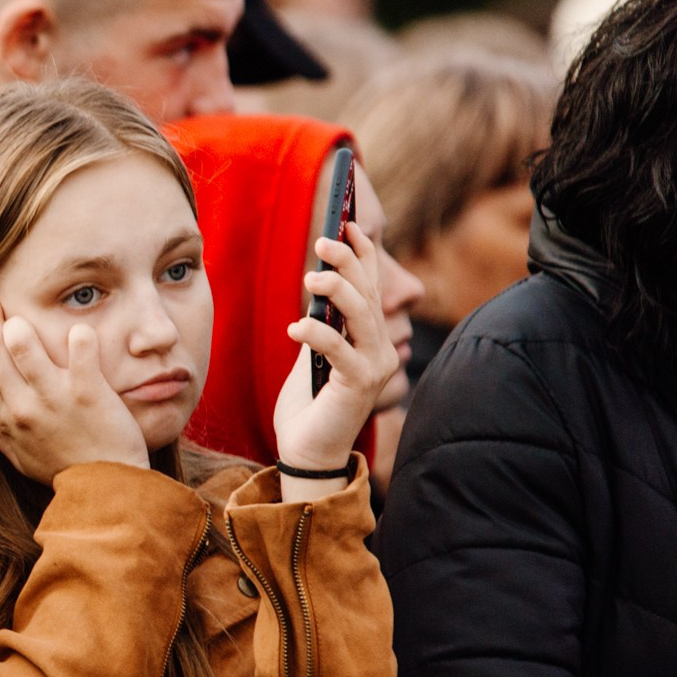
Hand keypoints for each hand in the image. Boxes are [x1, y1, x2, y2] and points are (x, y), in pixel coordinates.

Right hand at [0, 302, 149, 484]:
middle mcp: (23, 406)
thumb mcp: (23, 462)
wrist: (107, 490)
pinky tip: (81, 335)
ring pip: (22, 342)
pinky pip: (79, 347)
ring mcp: (54, 398)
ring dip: (22, 324)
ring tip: (31, 320)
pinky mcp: (88, 391)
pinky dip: (79, 335)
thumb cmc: (65, 472)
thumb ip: (2, 440)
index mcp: (4, 420)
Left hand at [274, 221, 401, 490]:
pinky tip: (296, 327)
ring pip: (363, 317)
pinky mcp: (359, 387)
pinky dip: (320, 334)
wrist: (307, 451)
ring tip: (310, 278)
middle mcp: (380, 349)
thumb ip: (322, 322)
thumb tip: (317, 285)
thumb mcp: (312, 353)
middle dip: (348, 262)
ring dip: (337, 291)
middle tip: (323, 240)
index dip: (362, 255)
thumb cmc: (308, 403)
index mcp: (370, 338)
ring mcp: (374, 368)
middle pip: (369, 295)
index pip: (370, 288)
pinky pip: (342, 351)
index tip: (346, 225)